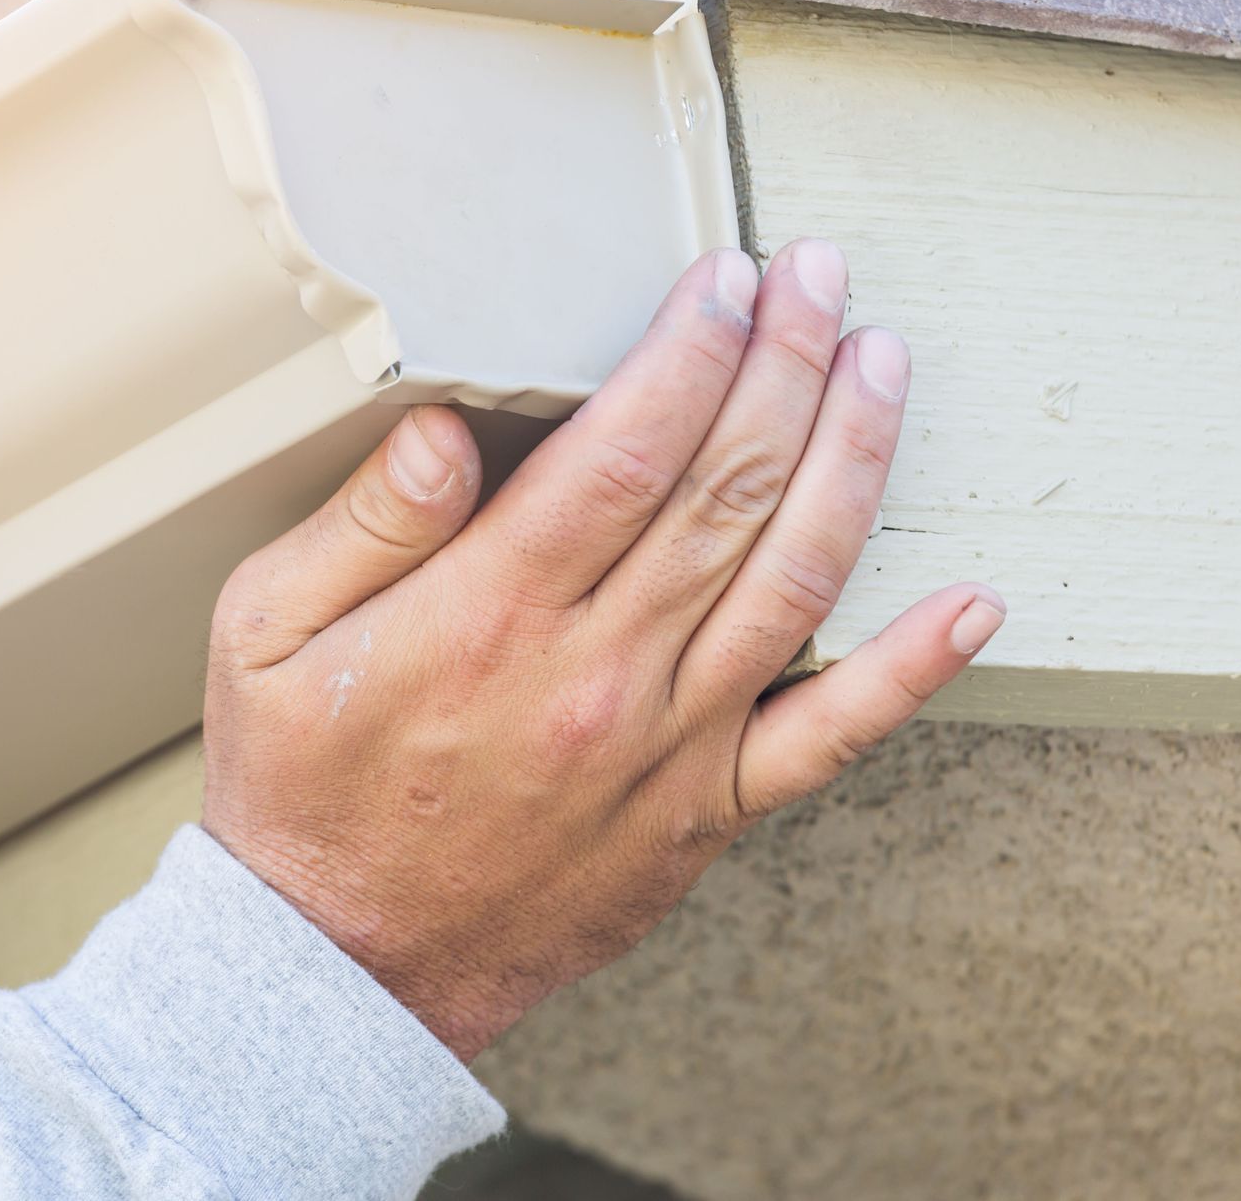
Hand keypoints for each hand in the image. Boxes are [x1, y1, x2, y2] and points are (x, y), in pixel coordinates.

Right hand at [201, 242, 1004, 1061]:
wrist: (342, 963)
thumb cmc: (300, 783)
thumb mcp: (267, 632)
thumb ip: (365, 524)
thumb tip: (447, 431)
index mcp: (489, 614)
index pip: (627, 447)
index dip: (691, 347)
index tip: (724, 277)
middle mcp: (596, 672)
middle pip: (726, 488)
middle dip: (785, 362)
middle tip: (818, 277)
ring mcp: (665, 746)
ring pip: (792, 580)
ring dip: (851, 460)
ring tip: (884, 366)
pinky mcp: (701, 813)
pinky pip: (829, 739)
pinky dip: (912, 669)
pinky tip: (972, 602)